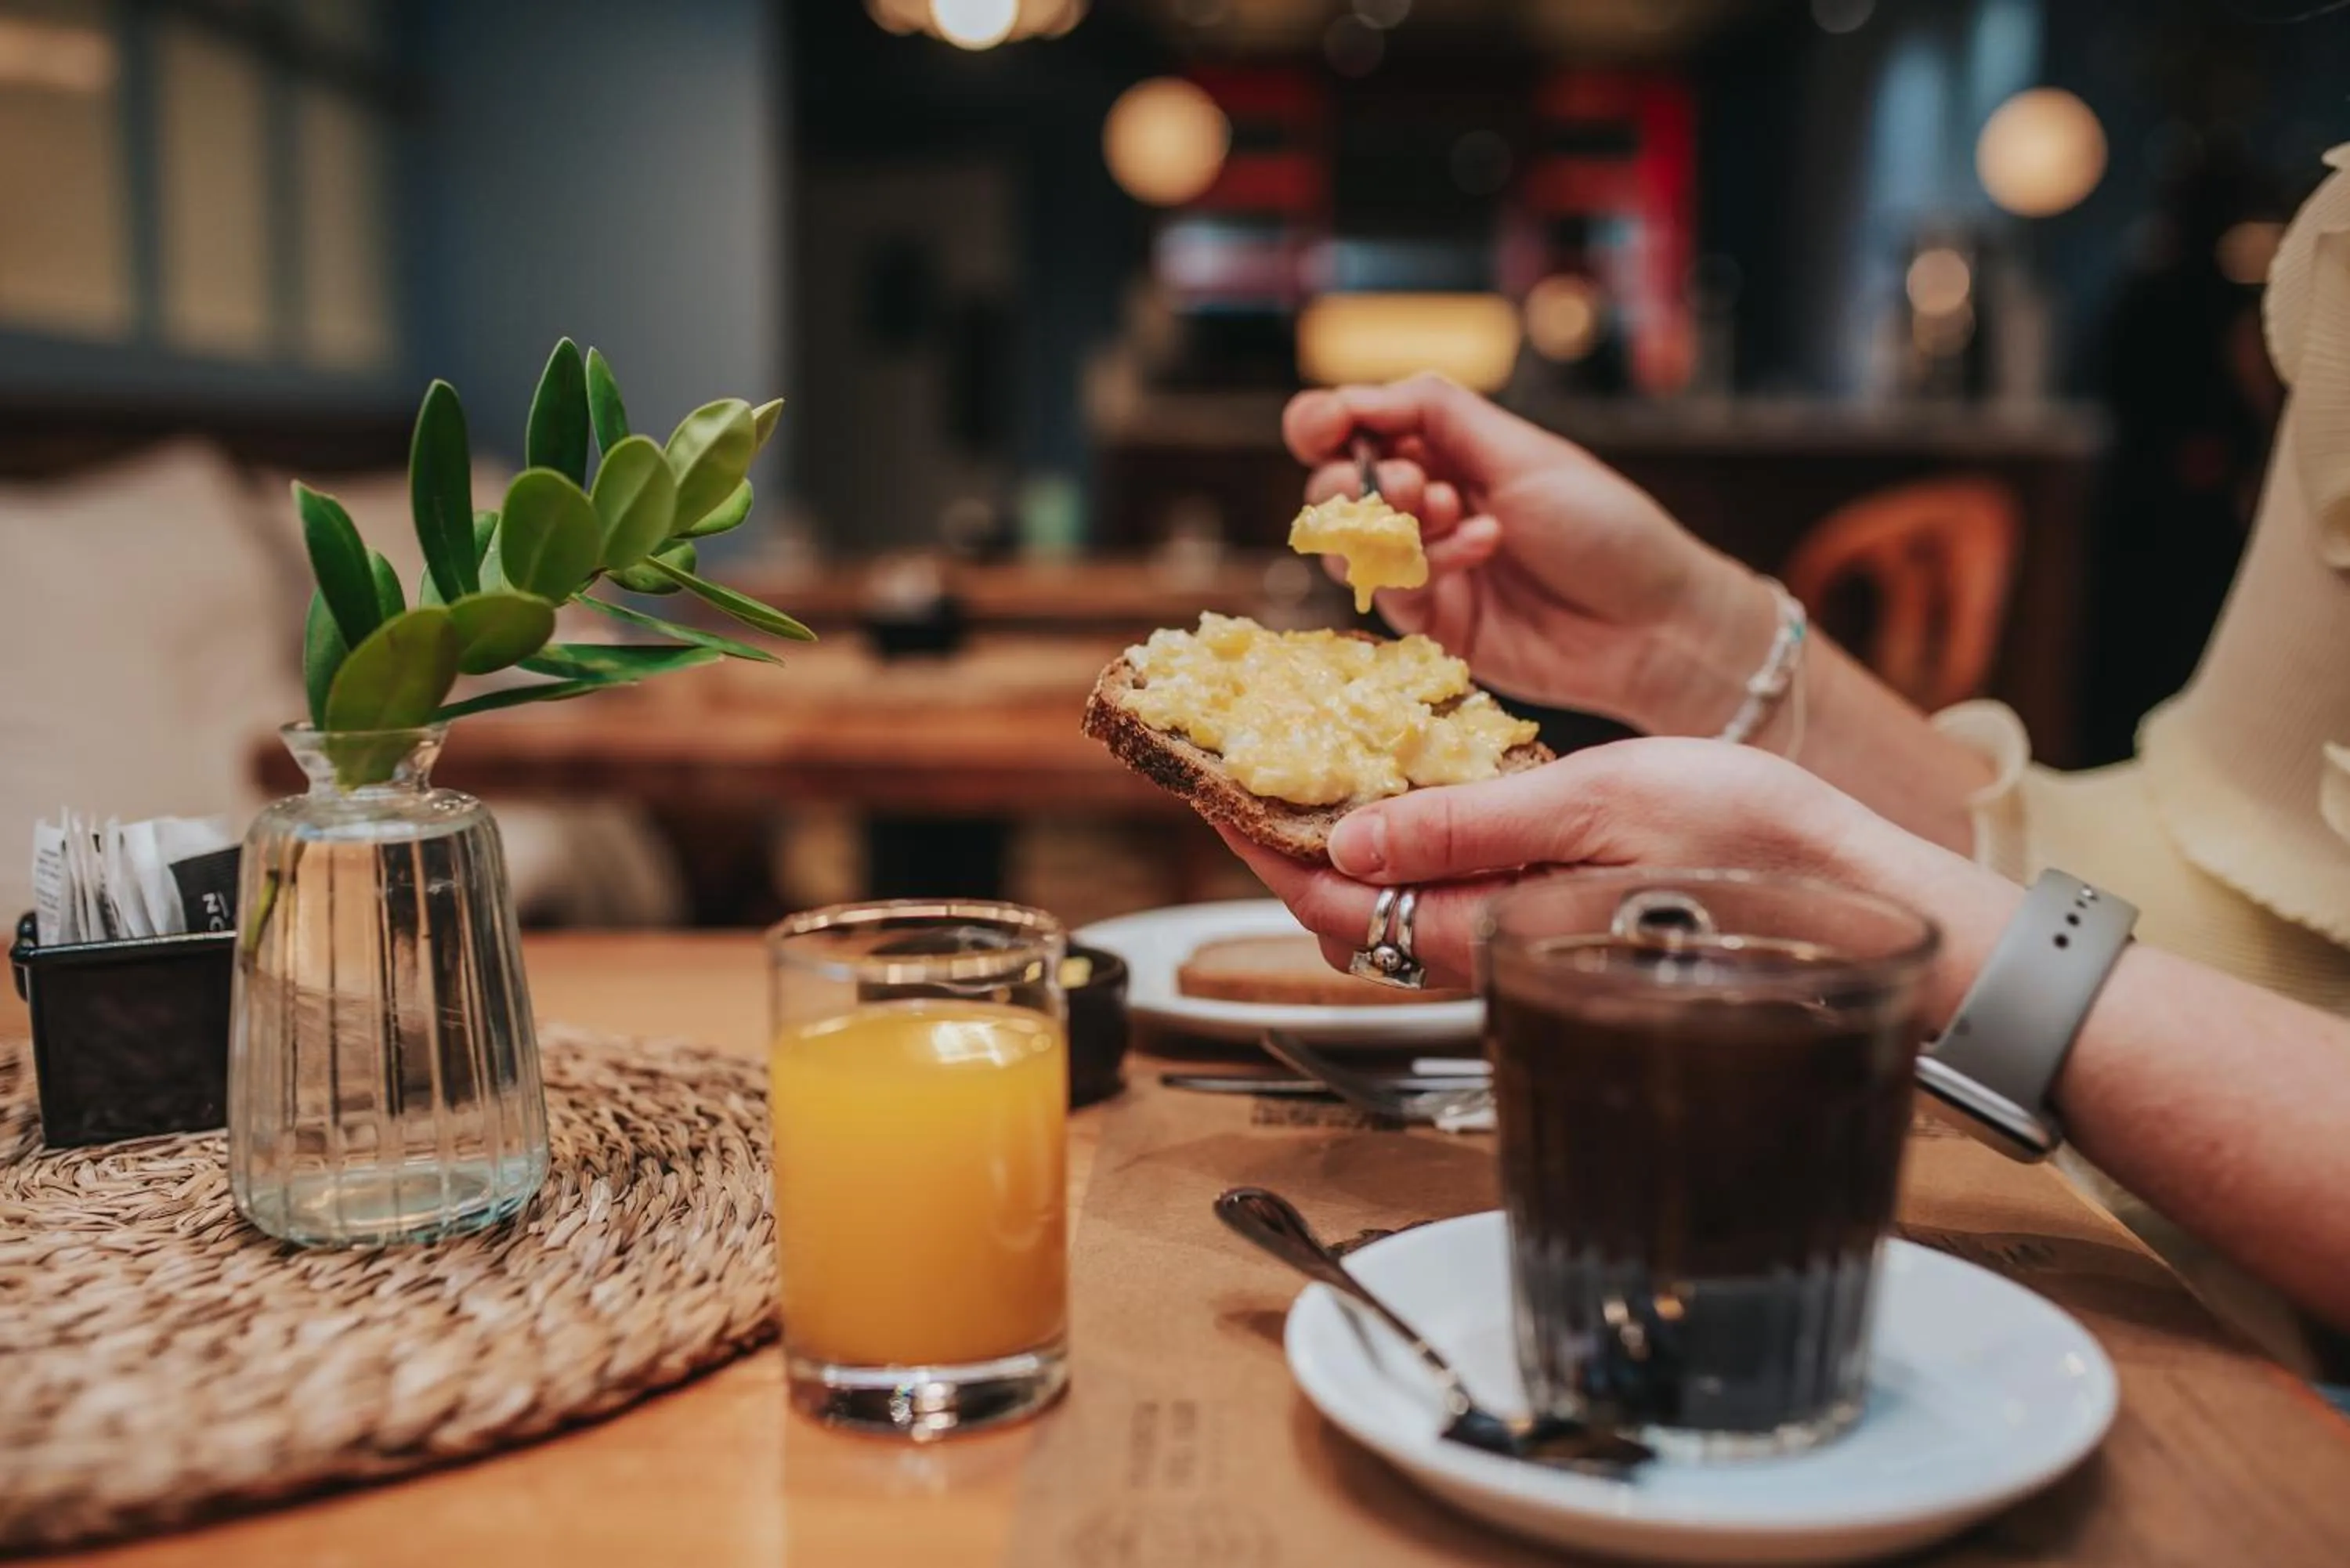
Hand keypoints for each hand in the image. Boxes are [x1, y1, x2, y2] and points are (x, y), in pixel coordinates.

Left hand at [1220, 738, 2001, 990]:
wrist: (1855, 899)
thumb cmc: (1748, 848)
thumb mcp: (1595, 804)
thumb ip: (1466, 826)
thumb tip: (1350, 835)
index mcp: (1485, 926)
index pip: (1326, 896)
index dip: (1255, 838)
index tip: (1207, 778)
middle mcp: (1489, 947)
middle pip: (1345, 903)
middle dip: (1283, 835)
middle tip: (1242, 755)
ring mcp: (1518, 938)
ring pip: (1392, 899)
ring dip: (1341, 835)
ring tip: (1305, 758)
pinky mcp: (1551, 921)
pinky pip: (1449, 891)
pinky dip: (1407, 840)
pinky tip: (1408, 786)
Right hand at [1285, 375, 1771, 734]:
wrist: (1655, 624)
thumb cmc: (1606, 527)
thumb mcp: (1525, 453)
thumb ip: (1438, 415)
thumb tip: (1357, 394)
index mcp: (1447, 449)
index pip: (1356, 426)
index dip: (1326, 421)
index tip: (1329, 424)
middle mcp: (1426, 503)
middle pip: (1335, 485)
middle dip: (1356, 479)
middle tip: (1410, 484)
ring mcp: (1425, 565)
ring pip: (1348, 542)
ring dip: (1384, 521)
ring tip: (1446, 511)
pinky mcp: (1431, 622)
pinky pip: (1391, 589)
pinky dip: (1428, 560)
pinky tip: (1483, 544)